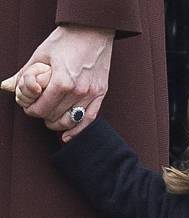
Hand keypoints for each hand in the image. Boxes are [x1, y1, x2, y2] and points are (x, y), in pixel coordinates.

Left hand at [1, 24, 113, 140]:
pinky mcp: (100, 94)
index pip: (42, 108)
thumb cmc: (67, 39)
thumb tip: (10, 86)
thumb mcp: (41, 53)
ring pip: (70, 121)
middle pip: (55, 116)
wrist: (92, 30)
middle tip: (39, 110)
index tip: (29, 108)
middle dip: (43, 116)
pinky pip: (88, 119)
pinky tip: (68, 136)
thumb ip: (26, 74)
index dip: (31, 111)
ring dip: (57, 124)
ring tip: (51, 121)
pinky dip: (77, 130)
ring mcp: (91, 94)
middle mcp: (78, 91)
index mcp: (62, 81)